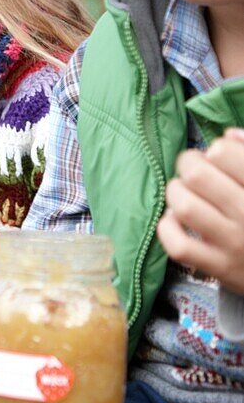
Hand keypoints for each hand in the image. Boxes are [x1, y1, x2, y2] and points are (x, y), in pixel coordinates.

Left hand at [158, 128, 243, 295]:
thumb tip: (229, 135)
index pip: (222, 152)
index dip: (216, 150)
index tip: (220, 160)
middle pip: (196, 175)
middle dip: (189, 165)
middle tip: (196, 172)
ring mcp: (235, 243)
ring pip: (184, 206)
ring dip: (176, 193)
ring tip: (185, 193)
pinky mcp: (220, 268)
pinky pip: (178, 245)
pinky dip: (168, 228)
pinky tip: (176, 220)